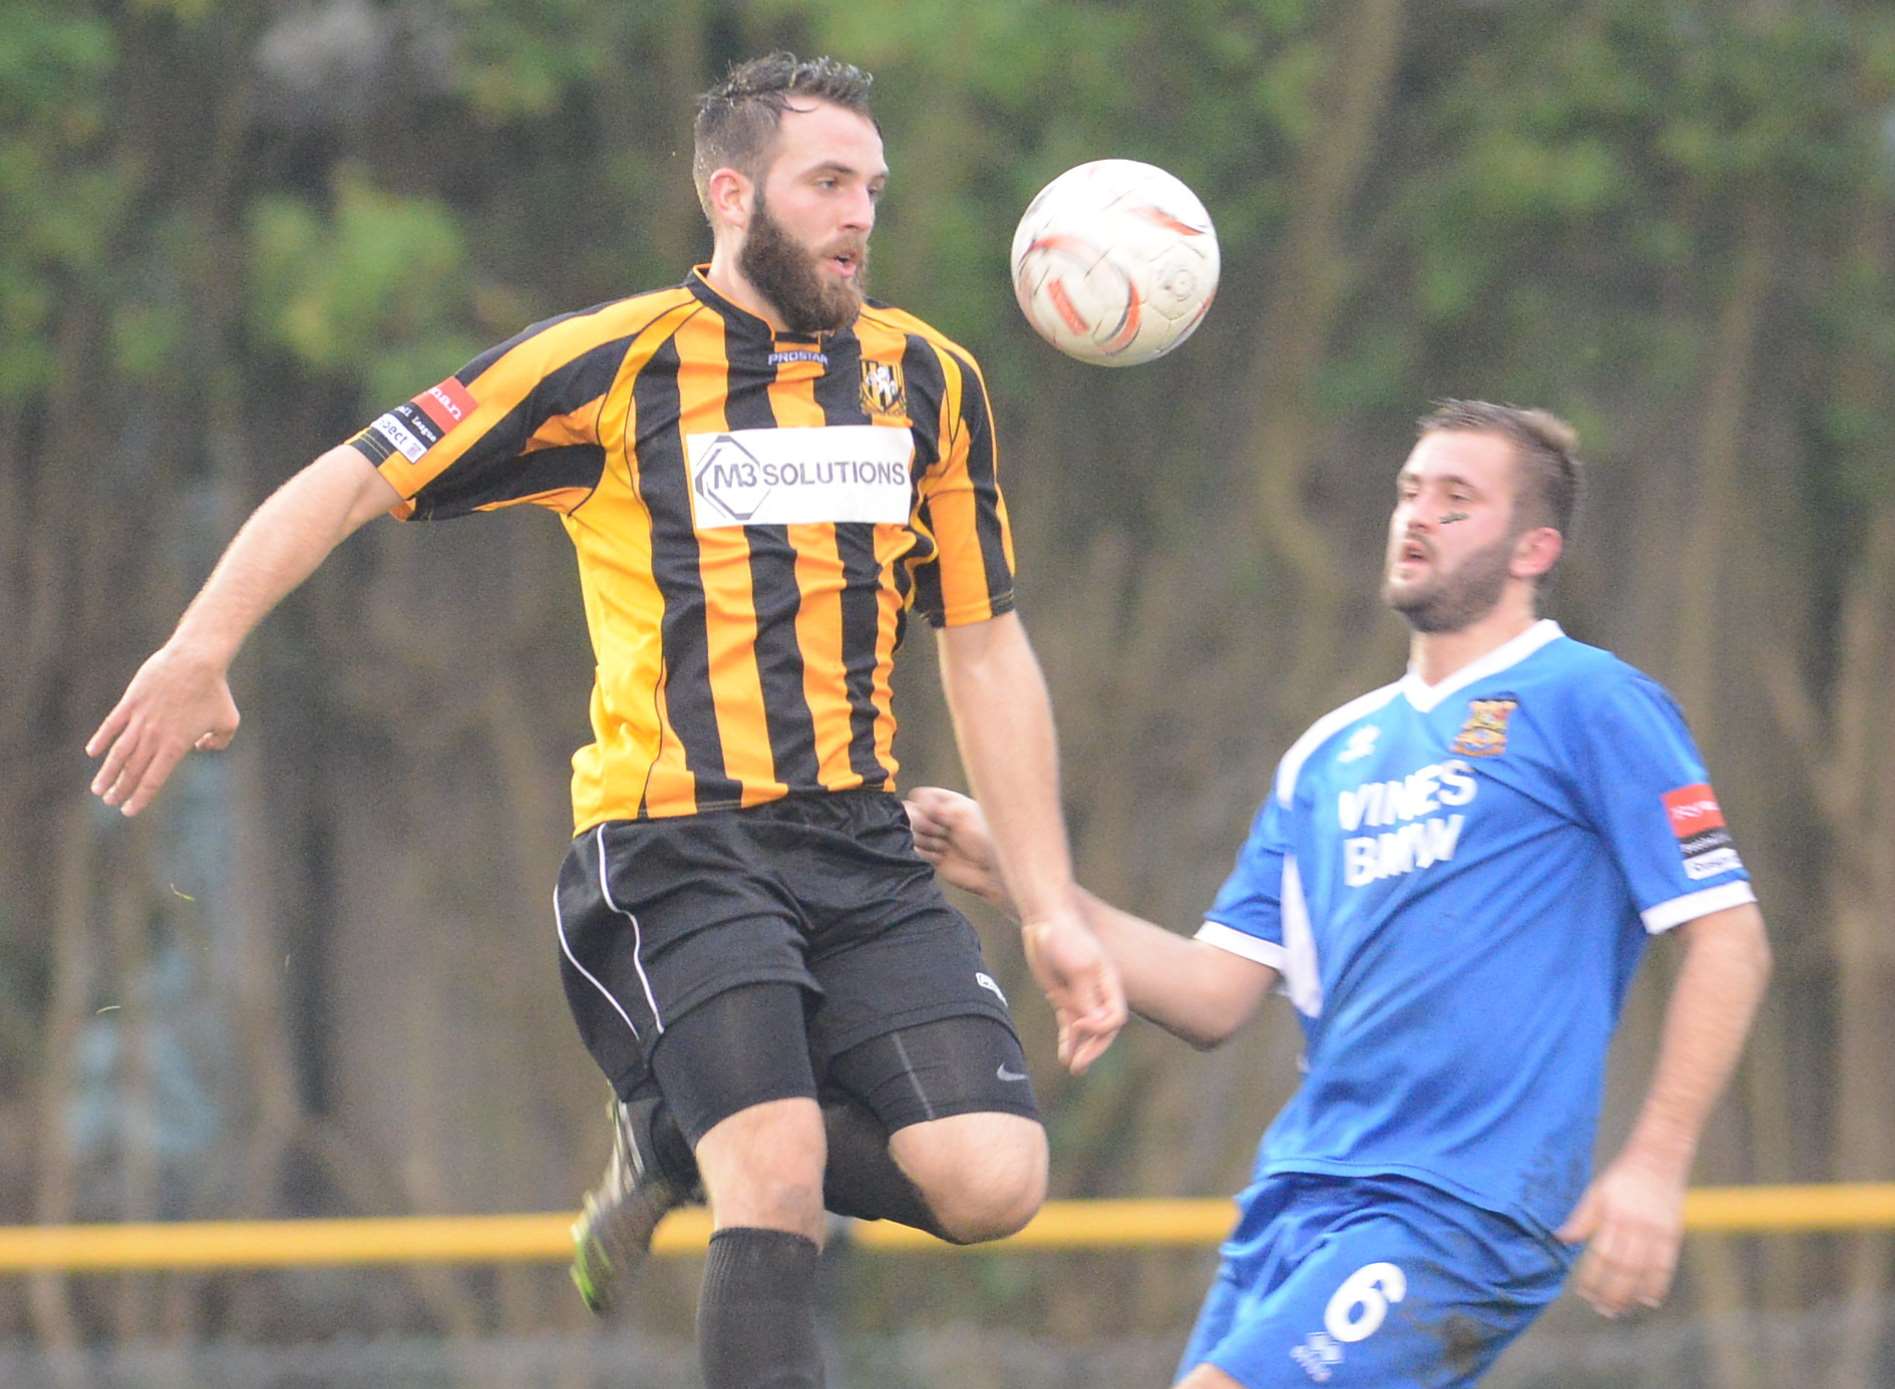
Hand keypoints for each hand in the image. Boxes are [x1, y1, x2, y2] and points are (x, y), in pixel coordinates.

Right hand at [86, 643, 240, 814]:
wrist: (196, 660)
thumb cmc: (216, 691)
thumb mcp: (229, 721)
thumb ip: (219, 742)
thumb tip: (200, 748)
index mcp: (176, 746)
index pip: (154, 779)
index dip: (140, 797)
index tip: (129, 811)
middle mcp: (155, 736)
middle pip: (133, 770)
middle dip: (121, 789)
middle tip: (110, 802)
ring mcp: (140, 719)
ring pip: (119, 753)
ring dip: (107, 772)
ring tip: (98, 789)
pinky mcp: (130, 702)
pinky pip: (112, 725)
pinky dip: (101, 739)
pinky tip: (92, 753)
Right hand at [905, 786, 1010, 908]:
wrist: (991, 870)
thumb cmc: (986, 838)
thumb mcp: (964, 813)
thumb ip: (937, 807)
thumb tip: (913, 807)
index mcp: (949, 803)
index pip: (922, 796)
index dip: (923, 804)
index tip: (934, 811)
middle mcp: (940, 819)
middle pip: (912, 814)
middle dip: (925, 823)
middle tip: (944, 832)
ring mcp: (934, 837)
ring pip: (911, 833)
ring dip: (926, 840)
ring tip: (945, 846)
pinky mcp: (930, 856)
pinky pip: (914, 851)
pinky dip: (926, 854)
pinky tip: (941, 857)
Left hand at [1020, 907, 1126, 1074]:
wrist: (1045, 921)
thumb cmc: (1065, 937)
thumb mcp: (1077, 967)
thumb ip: (1086, 996)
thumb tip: (1092, 1025)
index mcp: (1109, 984)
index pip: (1115, 1018)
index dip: (1099, 1028)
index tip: (1077, 1023)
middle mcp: (1099, 993)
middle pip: (1104, 1030)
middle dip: (1093, 1049)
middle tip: (1078, 1066)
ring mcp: (1081, 996)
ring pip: (1087, 1031)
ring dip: (1082, 1050)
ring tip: (1074, 1068)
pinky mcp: (1065, 997)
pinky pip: (1070, 1024)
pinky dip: (1068, 1039)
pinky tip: (1064, 1054)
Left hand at [1556, 1153, 1688, 1316]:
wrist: (1659, 1160)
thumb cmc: (1622, 1178)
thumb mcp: (1596, 1192)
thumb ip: (1581, 1218)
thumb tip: (1559, 1238)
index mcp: (1613, 1215)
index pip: (1601, 1254)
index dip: (1592, 1277)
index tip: (1583, 1293)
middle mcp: (1636, 1226)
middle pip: (1624, 1268)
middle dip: (1612, 1293)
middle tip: (1602, 1310)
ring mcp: (1657, 1232)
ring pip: (1644, 1271)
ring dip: (1632, 1294)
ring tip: (1621, 1310)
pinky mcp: (1673, 1234)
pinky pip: (1667, 1265)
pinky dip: (1658, 1284)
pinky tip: (1649, 1299)